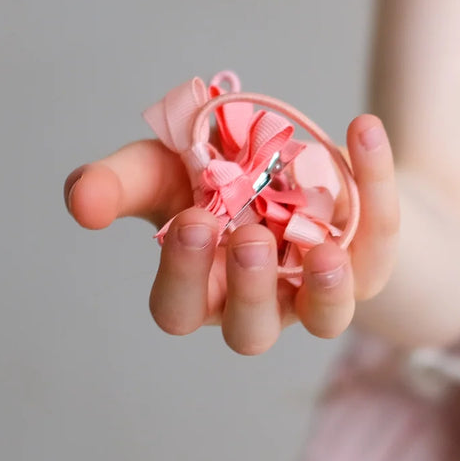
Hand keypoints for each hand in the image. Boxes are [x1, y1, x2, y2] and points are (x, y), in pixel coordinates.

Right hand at [63, 115, 398, 354]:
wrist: (291, 166)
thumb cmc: (214, 178)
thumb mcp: (162, 168)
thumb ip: (119, 183)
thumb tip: (80, 200)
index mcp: (201, 286)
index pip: (181, 307)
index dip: (185, 276)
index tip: (193, 221)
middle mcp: (258, 302)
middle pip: (250, 331)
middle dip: (249, 288)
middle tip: (248, 238)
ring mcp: (317, 290)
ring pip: (325, 318)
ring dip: (325, 290)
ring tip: (322, 249)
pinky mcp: (367, 262)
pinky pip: (379, 236)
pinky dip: (376, 183)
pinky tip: (362, 129)